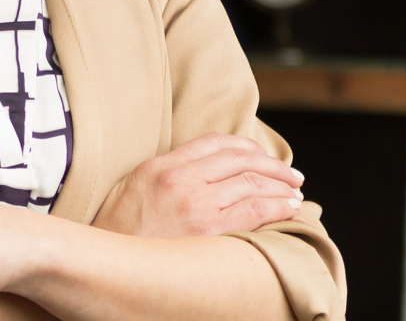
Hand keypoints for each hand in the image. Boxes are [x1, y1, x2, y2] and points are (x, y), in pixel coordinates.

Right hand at [92, 132, 303, 237]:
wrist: (110, 263)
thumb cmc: (120, 230)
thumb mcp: (134, 187)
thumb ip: (167, 172)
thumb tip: (206, 169)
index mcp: (160, 166)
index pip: (214, 142)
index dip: (247, 146)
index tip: (263, 155)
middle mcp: (179, 180)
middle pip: (239, 160)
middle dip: (273, 165)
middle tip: (292, 174)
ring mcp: (195, 205)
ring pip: (253, 184)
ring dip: (281, 186)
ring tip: (294, 193)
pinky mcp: (209, 232)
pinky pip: (255, 211)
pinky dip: (279, 206)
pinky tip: (289, 208)